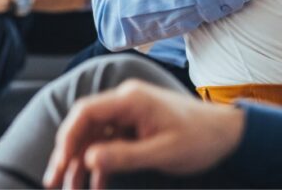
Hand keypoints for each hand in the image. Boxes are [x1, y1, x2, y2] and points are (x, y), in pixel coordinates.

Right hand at [44, 80, 244, 188]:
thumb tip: (88, 159)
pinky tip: (95, 183)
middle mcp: (125, 101)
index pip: (86, 111)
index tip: (60, 163)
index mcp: (131, 100)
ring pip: (93, 136)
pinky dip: (100, 162)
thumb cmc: (200, 139)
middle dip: (67, 153)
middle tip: (54, 180)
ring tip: (71, 188)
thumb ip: (125, 155)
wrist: (227, 135)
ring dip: (81, 162)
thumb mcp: (163, 152)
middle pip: (84, 125)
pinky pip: (108, 142)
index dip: (67, 137)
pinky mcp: (133, 126)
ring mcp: (128, 113)